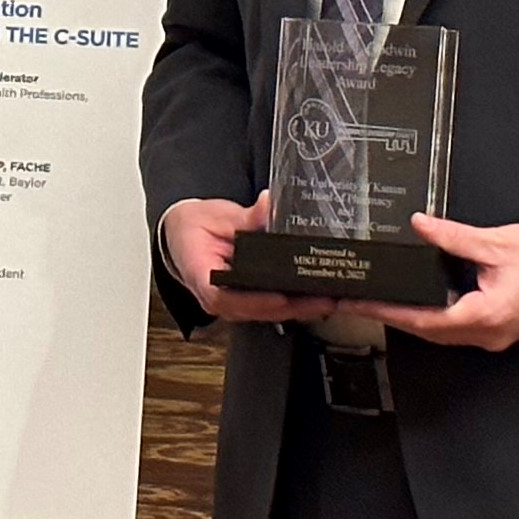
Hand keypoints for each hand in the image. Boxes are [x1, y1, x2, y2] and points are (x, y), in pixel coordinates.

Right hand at [160, 192, 333, 325]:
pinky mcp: (252, 298)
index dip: (256, 301)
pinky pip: (276, 305)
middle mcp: (221, 298)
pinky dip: (300, 302)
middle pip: (259, 310)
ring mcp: (237, 302)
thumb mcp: (215, 216)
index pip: (226, 298)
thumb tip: (268, 206)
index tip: (281, 297)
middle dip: (296, 307)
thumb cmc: (193, 228)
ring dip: (304, 308)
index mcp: (204, 278)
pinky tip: (324, 297)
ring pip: (272, 313)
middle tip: (327, 300)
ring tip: (334, 300)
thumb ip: (245, 216)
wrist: (183, 235)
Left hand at [349, 214, 518, 350]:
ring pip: (443, 333)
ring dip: (414, 319)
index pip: (423, 319)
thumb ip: (453, 237)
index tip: (361, 304)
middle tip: (361, 304)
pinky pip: (460, 328)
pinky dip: (436, 317)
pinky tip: (422, 303)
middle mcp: (490, 333)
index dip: (388, 312)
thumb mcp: (497, 242)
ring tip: (384, 302)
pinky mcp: (501, 328)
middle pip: (429, 332)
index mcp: (487, 315)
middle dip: (394, 317)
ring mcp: (496, 335)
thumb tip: (421, 226)